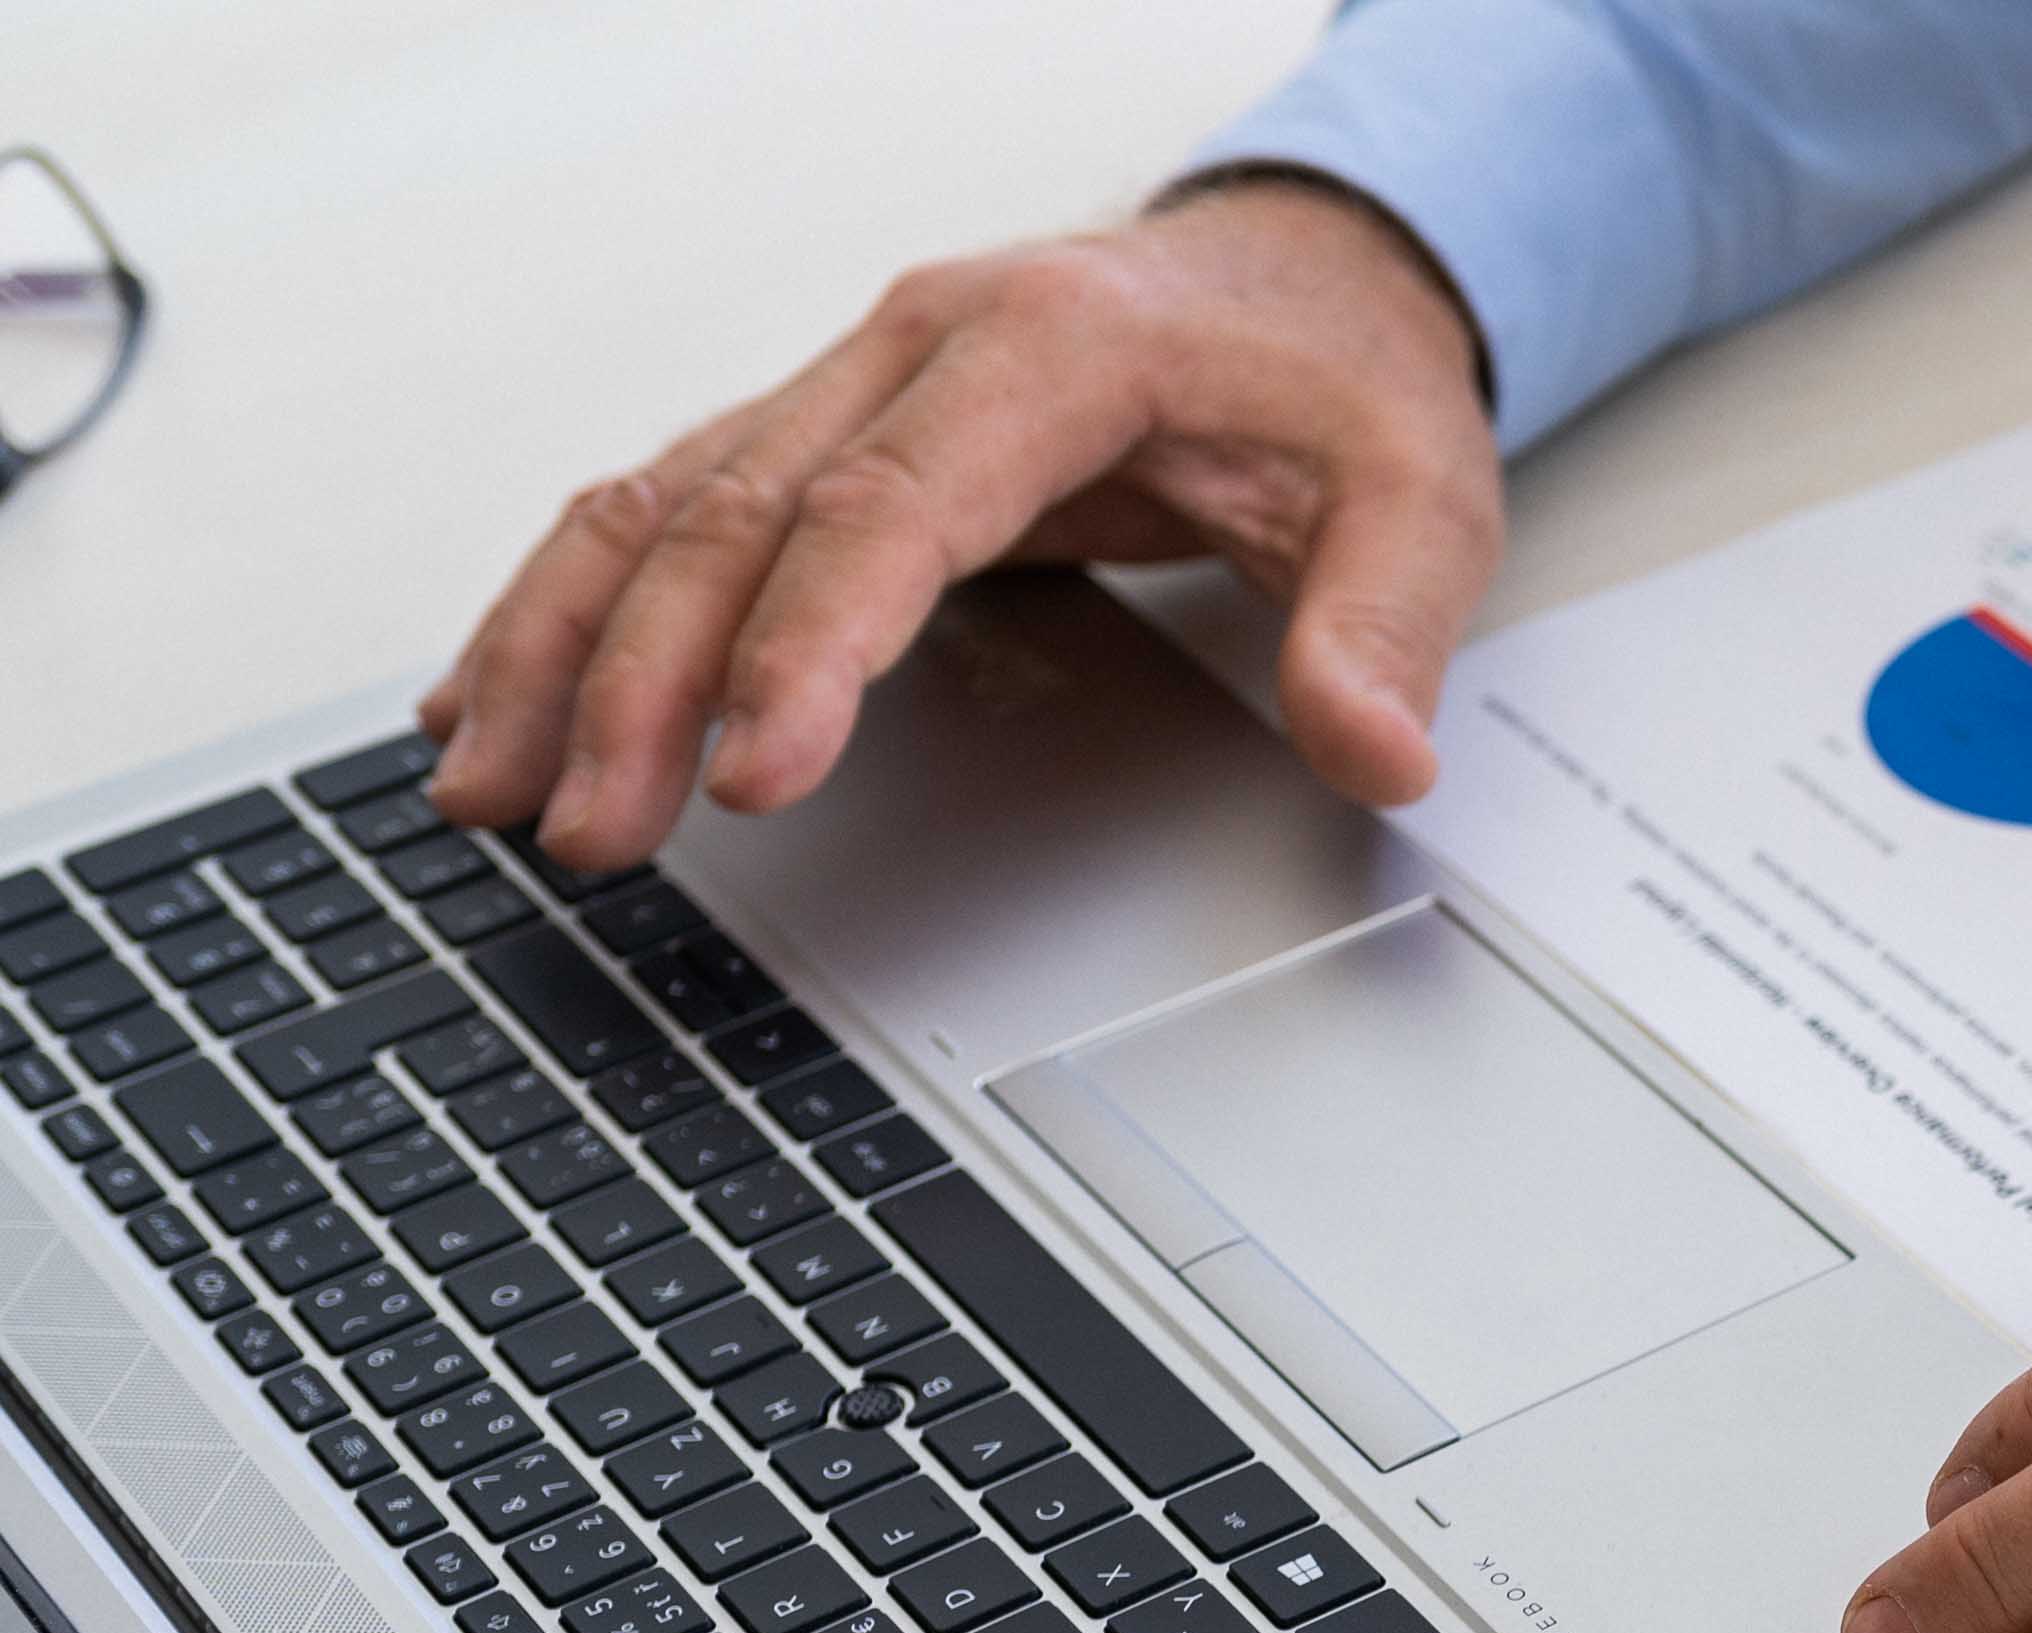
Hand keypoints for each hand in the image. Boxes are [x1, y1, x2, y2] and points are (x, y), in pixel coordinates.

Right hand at [424, 174, 1503, 870]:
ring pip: (663, 504)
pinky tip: (500, 690)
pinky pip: (669, 506)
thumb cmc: (1343, 386)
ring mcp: (855, 381)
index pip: (889, 508)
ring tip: (488, 782)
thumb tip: (1373, 750)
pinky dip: (575, 599)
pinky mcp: (829, 430)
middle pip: (739, 517)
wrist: (1314, 280)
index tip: (751, 770)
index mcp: (1050, 348)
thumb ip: (1386, 631)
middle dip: (642, 682)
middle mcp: (919, 345)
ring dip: (564, 647)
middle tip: (591, 829)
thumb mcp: (1420, 501)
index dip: (807, 647)